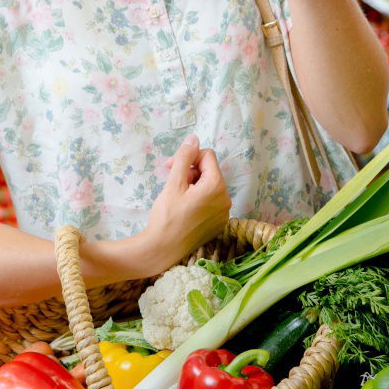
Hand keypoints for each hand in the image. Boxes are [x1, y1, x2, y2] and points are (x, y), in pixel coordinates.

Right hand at [144, 135, 230, 270]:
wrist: (162, 250)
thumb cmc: (166, 216)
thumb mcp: (173, 182)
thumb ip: (184, 158)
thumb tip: (194, 138)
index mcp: (217, 187)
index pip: (207, 156)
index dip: (189, 158)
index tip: (171, 167)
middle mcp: (226, 199)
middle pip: (209, 171)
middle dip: (190, 171)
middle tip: (171, 180)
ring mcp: (223, 213)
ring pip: (209, 186)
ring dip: (193, 184)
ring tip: (177, 195)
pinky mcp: (218, 223)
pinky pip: (211, 201)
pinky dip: (198, 198)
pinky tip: (183, 207)